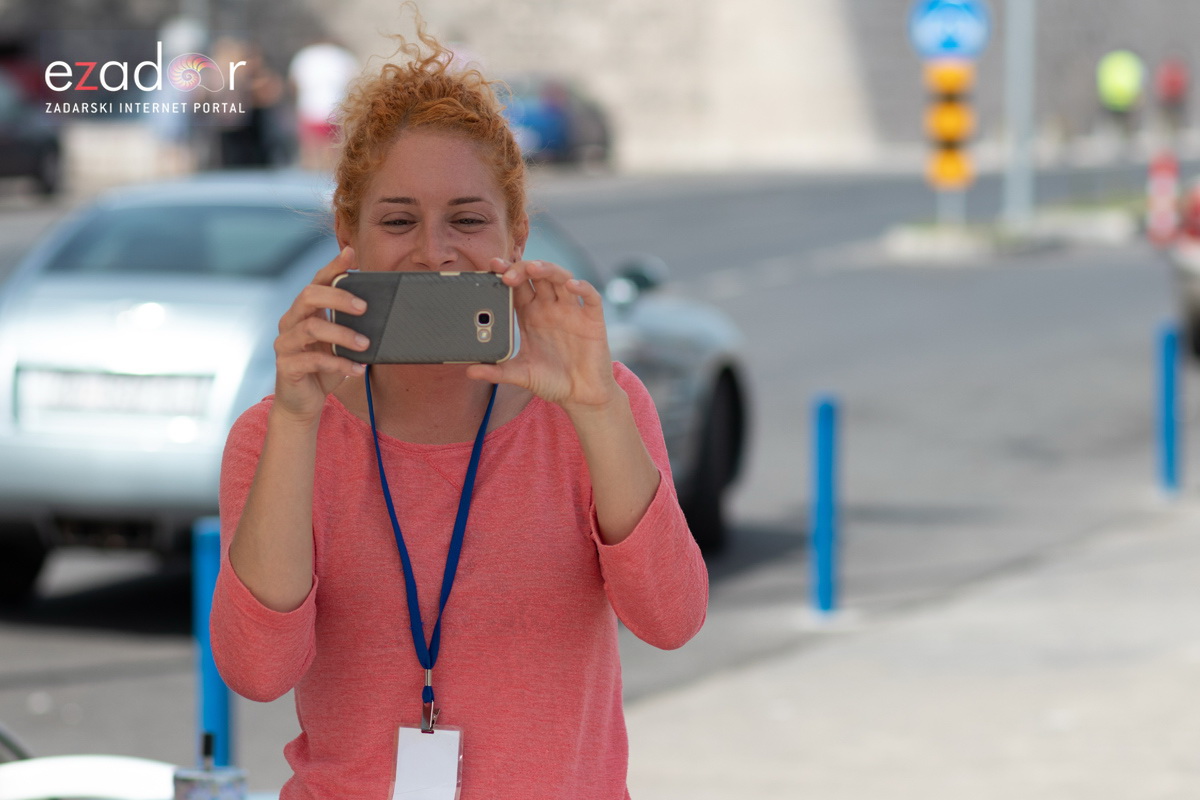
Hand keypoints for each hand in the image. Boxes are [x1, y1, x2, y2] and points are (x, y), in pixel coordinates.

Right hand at [272, 246, 368, 422]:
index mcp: (305, 311)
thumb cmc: (325, 369)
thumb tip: (385, 311)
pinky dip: (338, 365)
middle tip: (365, 307)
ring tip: (365, 345)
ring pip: (311, 329)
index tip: (351, 254)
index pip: (317, 281)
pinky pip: (312, 361)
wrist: (303, 403)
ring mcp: (285, 343)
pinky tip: (357, 370)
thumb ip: (352, 327)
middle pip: (309, 296)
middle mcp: (291, 321)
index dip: (332, 266)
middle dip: (338, 297)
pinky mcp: (286, 366)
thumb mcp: (341, 344)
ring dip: (342, 335)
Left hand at [467, 258, 618, 411]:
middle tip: (507, 274)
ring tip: (533, 269)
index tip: (492, 266)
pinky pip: (591, 296)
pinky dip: (583, 287)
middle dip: (522, 269)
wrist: (581, 396)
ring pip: (561, 278)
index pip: (517, 287)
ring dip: (548, 269)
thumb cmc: (552, 382)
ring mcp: (572, 311)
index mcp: (531, 315)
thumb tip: (469, 371)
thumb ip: (497, 372)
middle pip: (537, 276)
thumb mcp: (521, 375)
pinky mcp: (593, 319)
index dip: (506, 273)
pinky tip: (571, 286)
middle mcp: (551, 308)